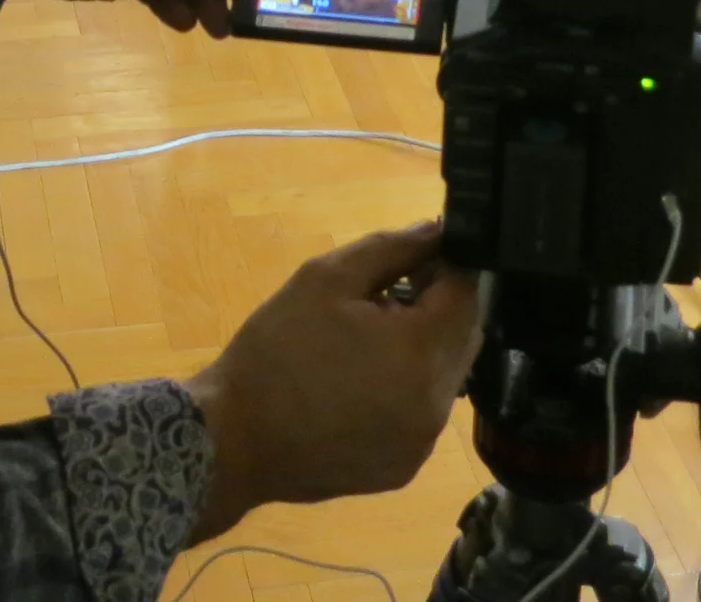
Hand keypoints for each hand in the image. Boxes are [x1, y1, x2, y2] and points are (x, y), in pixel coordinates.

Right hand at [185, 225, 480, 538]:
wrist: (233, 440)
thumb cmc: (276, 351)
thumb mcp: (325, 279)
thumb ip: (391, 249)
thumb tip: (437, 231)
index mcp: (420, 352)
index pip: (467, 293)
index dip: (451, 264)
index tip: (425, 252)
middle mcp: (436, 404)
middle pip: (465, 336)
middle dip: (441, 305)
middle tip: (396, 289)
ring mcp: (422, 443)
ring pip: (447, 377)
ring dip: (426, 347)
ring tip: (373, 336)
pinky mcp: (404, 468)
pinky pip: (424, 414)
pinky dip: (410, 388)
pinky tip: (364, 381)